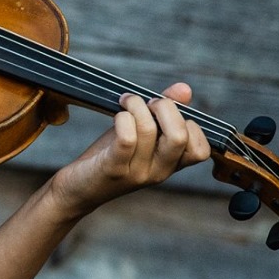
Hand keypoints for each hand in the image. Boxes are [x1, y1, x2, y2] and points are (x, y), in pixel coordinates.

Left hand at [48, 83, 211, 216]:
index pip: (201, 149)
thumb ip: (164, 114)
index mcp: (170, 165)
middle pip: (180, 137)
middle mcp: (158, 172)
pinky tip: (118, 114)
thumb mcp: (141, 136)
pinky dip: (123, 118)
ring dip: (137, 106)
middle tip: (147, 102)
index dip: (189, 124)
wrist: (77, 189)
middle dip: (165, 108)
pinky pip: (126, 138)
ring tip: (127, 102)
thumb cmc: (110, 157)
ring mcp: (136, 173)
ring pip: (149, 131)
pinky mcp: (113, 169)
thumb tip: (184, 89)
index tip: (166, 114)